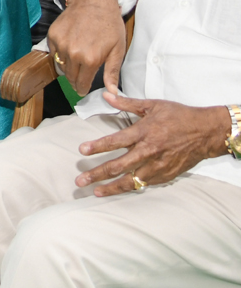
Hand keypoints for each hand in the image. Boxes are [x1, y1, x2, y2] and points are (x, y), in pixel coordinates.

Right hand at [48, 0, 126, 96]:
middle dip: (75, 79)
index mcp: (90, 59)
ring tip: (77, 60)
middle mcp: (72, 53)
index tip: (83, 89)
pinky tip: (70, 47)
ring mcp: (60, 44)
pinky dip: (60, 54)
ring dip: (68, 66)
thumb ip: (112, 73)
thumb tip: (112, 93)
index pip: (81, 83)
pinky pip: (54, 52)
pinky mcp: (52, 35)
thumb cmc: (109, 25)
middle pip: (69, 76)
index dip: (82, 88)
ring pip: (61, 65)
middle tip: (81, 77)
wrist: (93, 1)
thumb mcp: (118, 49)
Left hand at [75, 94, 229, 195]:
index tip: (82, 150)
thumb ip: (126, 103)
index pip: (115, 141)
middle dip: (97, 174)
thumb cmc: (179, 116)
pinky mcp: (166, 175)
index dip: (97, 146)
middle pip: (118, 166)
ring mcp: (157, 166)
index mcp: (144, 132)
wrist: (206, 132)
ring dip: (111, 187)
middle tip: (80, 180)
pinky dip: (131, 188)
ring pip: (131, 181)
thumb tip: (106, 95)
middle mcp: (149, 151)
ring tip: (96, 192)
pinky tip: (118, 190)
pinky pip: (145, 184)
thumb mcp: (152, 105)